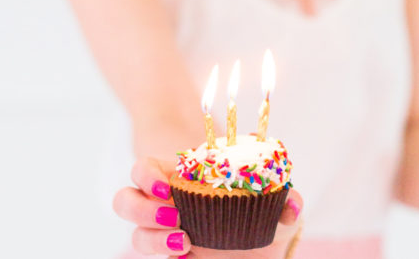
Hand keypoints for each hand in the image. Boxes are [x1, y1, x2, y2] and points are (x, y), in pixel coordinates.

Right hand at [113, 158, 302, 257]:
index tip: (169, 186)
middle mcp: (164, 204)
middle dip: (141, 209)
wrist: (260, 249)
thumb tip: (294, 205)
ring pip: (134, 234)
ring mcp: (164, 233)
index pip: (143, 169)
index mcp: (181, 177)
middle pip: (125, 200)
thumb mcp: (272, 200)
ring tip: (184, 242)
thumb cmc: (259, 211)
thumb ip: (283, 201)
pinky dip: (164, 257)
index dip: (146, 175)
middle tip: (174, 216)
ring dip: (150, 239)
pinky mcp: (170, 254)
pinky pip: (153, 257)